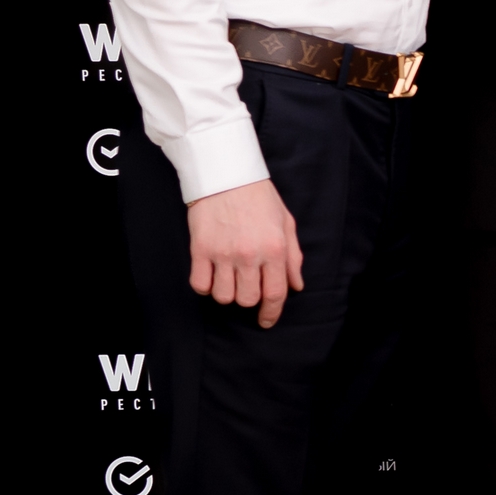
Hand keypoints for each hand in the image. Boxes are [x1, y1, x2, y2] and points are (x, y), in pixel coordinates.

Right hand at [187, 179, 303, 329]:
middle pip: (247, 299)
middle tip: (246, 285)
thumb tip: (296, 285)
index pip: (275, 294)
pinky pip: (200, 285)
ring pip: (223, 296)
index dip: (271, 313)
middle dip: (248, 299)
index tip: (266, 321)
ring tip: (229, 277)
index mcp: (275, 249)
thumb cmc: (259, 198)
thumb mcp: (286, 224)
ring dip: (226, 293)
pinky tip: (211, 275)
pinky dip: (205, 286)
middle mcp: (250, 254)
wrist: (226, 173)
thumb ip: (293, 257)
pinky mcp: (200, 249)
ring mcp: (223, 253)